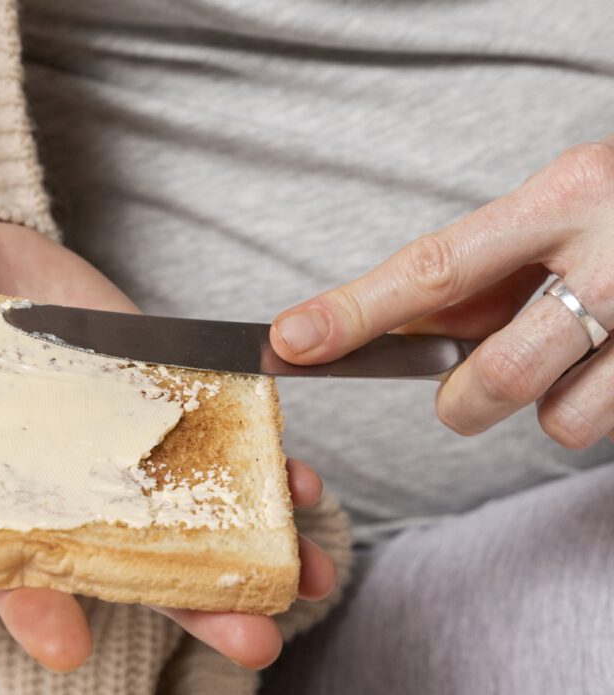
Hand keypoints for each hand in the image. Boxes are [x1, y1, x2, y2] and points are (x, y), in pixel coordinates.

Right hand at [0, 211, 336, 670]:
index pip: (3, 562)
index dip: (34, 603)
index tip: (70, 644)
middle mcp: (48, 478)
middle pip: (121, 555)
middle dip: (189, 601)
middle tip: (257, 642)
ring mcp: (103, 434)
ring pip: (179, 505)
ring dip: (247, 542)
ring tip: (309, 570)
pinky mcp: (145, 383)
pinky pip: (202, 428)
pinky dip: (253, 458)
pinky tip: (299, 478)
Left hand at [270, 140, 613, 447]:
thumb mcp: (558, 206)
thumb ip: (485, 269)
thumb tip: (394, 332)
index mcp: (567, 195)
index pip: (434, 267)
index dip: (355, 311)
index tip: (290, 339)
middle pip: (491, 374)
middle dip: (461, 402)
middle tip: (463, 392)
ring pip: (557, 418)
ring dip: (542, 406)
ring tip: (569, 358)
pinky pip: (605, 424)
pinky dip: (592, 408)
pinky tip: (610, 365)